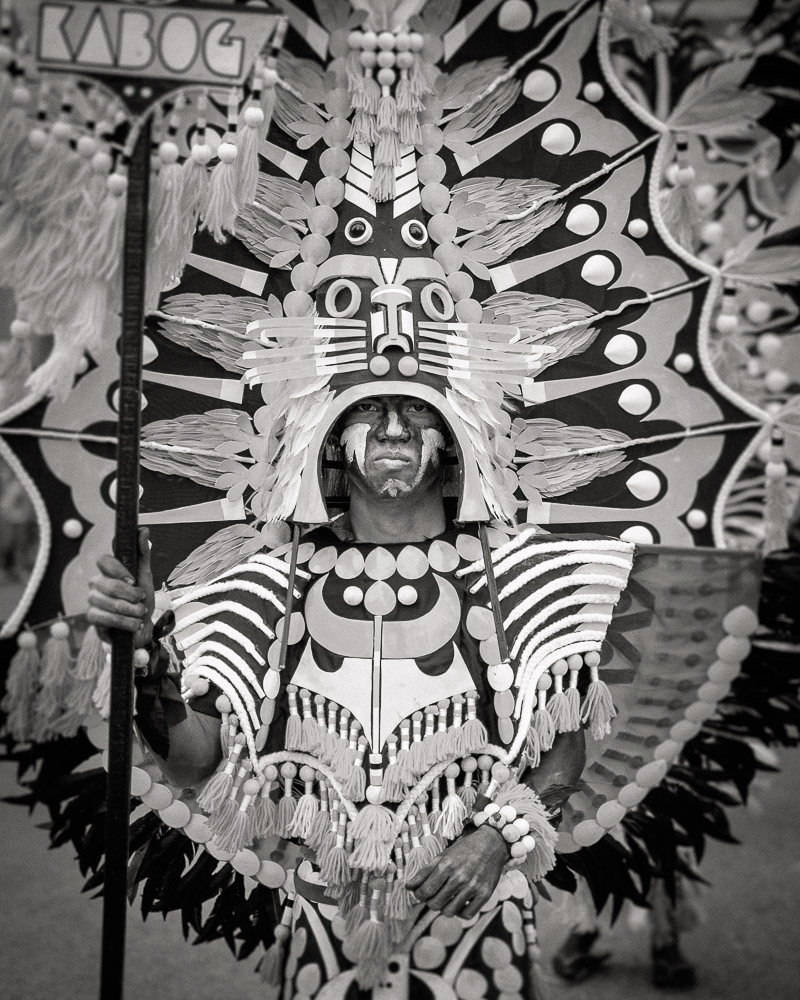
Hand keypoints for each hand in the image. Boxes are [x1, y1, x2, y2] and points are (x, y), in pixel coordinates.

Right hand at [87, 528, 154, 646]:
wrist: (140, 627)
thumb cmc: (140, 598)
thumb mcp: (145, 575)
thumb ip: (142, 554)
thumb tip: (143, 530)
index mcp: (108, 570)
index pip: (104, 560)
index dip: (118, 570)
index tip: (133, 581)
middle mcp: (96, 582)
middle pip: (110, 586)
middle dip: (132, 596)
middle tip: (142, 601)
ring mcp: (92, 600)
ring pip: (111, 604)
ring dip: (132, 611)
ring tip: (140, 614)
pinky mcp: (92, 617)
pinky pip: (106, 619)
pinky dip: (125, 623)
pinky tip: (134, 625)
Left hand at [405, 825, 507, 918]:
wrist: (492, 844)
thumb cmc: (464, 849)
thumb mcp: (443, 855)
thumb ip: (425, 872)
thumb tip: (407, 887)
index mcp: (446, 865)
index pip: (425, 890)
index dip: (418, 895)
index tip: (419, 894)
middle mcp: (459, 877)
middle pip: (435, 903)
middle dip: (430, 902)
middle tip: (433, 896)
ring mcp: (473, 887)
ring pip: (449, 911)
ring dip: (444, 908)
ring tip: (446, 899)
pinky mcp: (485, 894)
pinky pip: (467, 914)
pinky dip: (460, 913)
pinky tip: (459, 904)